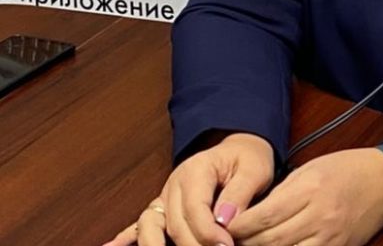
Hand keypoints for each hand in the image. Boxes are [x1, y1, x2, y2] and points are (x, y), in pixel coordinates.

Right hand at [101, 132, 274, 245]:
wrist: (239, 149)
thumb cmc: (247, 160)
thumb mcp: (254, 170)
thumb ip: (240, 193)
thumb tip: (225, 219)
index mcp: (196, 170)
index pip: (195, 209)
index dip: (209, 233)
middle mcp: (174, 183)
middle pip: (174, 225)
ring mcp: (164, 197)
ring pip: (149, 226)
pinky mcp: (162, 208)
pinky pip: (138, 225)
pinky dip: (123, 238)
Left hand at [227, 148, 382, 245]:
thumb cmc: (345, 169)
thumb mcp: (310, 169)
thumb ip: (282, 193)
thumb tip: (251, 215)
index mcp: (310, 189)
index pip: (265, 215)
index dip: (239, 226)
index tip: (222, 228)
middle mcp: (319, 216)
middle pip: (272, 241)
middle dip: (245, 245)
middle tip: (225, 243)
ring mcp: (330, 238)